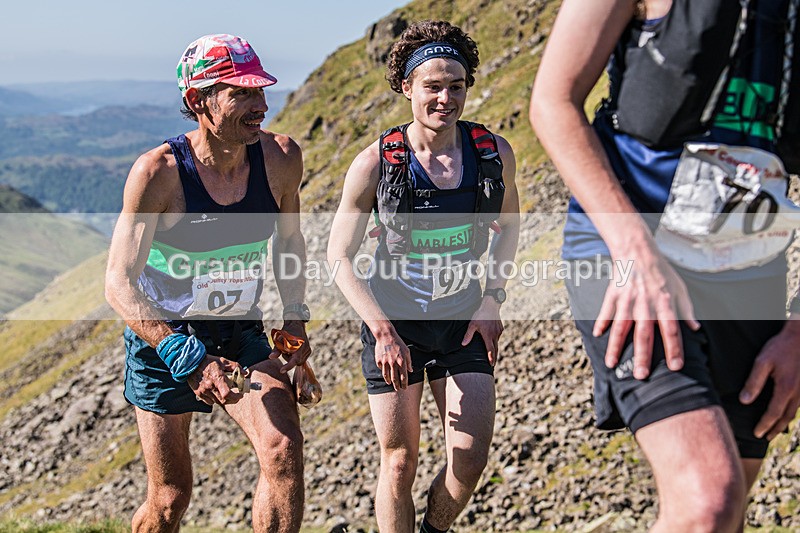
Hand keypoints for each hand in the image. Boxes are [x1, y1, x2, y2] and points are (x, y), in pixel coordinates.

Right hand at [187, 355, 243, 405]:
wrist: (191, 363)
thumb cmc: (208, 361)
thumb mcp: (223, 361)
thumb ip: (235, 366)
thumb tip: (245, 373)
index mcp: (217, 378)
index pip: (227, 394)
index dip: (236, 397)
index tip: (240, 395)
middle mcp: (210, 387)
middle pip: (223, 401)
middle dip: (232, 400)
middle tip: (236, 397)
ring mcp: (203, 391)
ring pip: (217, 402)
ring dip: (224, 400)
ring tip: (227, 394)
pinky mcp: (198, 393)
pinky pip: (209, 402)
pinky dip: (215, 400)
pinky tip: (217, 394)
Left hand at [269, 320, 311, 373]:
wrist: (295, 325)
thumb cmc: (286, 332)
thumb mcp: (279, 340)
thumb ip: (276, 350)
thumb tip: (271, 357)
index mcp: (299, 346)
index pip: (294, 360)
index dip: (288, 366)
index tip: (281, 370)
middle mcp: (305, 349)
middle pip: (296, 362)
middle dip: (289, 360)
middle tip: (284, 351)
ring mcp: (308, 350)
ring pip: (299, 361)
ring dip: (292, 358)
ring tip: (288, 350)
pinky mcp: (309, 351)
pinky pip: (302, 359)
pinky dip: (296, 357)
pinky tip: (292, 351)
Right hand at [373, 327, 411, 390]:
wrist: (386, 335)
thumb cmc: (398, 343)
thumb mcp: (407, 351)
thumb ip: (409, 362)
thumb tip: (411, 371)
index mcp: (401, 362)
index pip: (404, 377)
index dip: (404, 384)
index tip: (405, 388)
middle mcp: (393, 363)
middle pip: (395, 379)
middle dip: (397, 386)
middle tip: (398, 389)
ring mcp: (385, 362)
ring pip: (386, 376)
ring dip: (389, 381)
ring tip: (390, 384)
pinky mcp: (379, 360)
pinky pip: (381, 368)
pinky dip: (383, 371)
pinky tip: (385, 373)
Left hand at [462, 298, 503, 365]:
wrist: (491, 305)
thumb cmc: (480, 314)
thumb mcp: (472, 324)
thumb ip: (468, 335)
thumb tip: (463, 344)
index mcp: (488, 335)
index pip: (490, 349)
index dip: (491, 358)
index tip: (492, 364)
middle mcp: (495, 334)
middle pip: (495, 349)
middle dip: (494, 357)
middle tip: (493, 365)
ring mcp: (499, 331)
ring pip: (497, 342)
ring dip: (495, 348)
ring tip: (493, 355)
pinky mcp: (500, 328)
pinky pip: (498, 336)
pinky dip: (495, 340)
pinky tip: (492, 341)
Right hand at [594, 250, 698, 379]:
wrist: (638, 251)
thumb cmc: (661, 271)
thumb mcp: (680, 288)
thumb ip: (687, 310)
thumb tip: (695, 328)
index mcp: (664, 303)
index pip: (671, 330)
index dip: (674, 349)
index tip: (675, 366)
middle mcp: (645, 304)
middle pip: (644, 334)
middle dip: (641, 356)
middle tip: (640, 375)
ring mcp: (627, 300)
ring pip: (621, 327)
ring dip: (615, 347)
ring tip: (611, 364)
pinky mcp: (613, 295)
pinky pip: (606, 312)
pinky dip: (601, 323)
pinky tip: (597, 336)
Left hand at [739, 320, 799, 439]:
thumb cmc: (781, 347)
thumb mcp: (762, 362)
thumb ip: (754, 382)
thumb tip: (744, 401)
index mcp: (786, 388)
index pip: (773, 413)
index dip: (764, 425)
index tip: (757, 433)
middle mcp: (798, 393)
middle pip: (786, 417)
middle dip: (775, 429)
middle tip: (765, 437)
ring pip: (794, 412)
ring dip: (784, 423)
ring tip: (775, 430)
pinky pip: (799, 405)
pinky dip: (791, 413)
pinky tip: (786, 413)